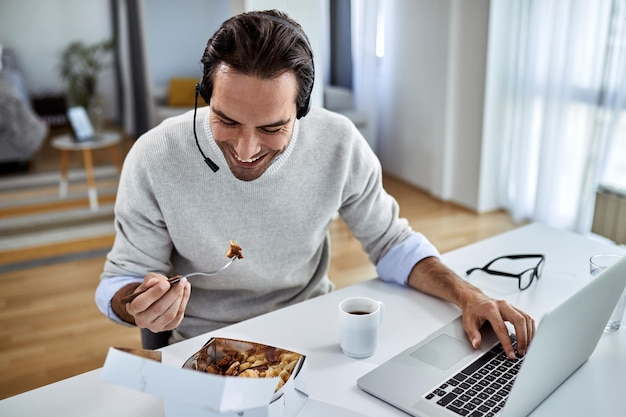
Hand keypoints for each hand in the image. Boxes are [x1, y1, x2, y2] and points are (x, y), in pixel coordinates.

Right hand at [113, 272, 190, 332]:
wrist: (153, 299)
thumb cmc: (150, 289)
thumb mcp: (148, 280)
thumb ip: (151, 280)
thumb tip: (154, 282)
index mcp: (132, 308)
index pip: (141, 303)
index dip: (154, 293)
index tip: (166, 283)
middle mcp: (141, 320)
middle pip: (158, 309)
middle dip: (172, 294)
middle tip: (180, 282)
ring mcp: (154, 326)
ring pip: (169, 315)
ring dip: (179, 299)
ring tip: (184, 285)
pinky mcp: (166, 328)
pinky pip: (177, 318)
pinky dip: (183, 304)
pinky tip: (185, 293)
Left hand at [408, 257, 535, 359]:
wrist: (469, 294)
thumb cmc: (468, 308)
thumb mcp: (466, 322)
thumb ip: (472, 333)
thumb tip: (476, 345)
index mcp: (489, 308)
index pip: (501, 328)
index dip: (506, 342)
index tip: (510, 355)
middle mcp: (501, 304)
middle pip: (519, 322)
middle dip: (523, 339)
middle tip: (523, 354)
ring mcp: (508, 305)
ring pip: (526, 319)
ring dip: (530, 335)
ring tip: (529, 350)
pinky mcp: (513, 307)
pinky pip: (527, 317)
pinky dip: (532, 329)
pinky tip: (532, 340)